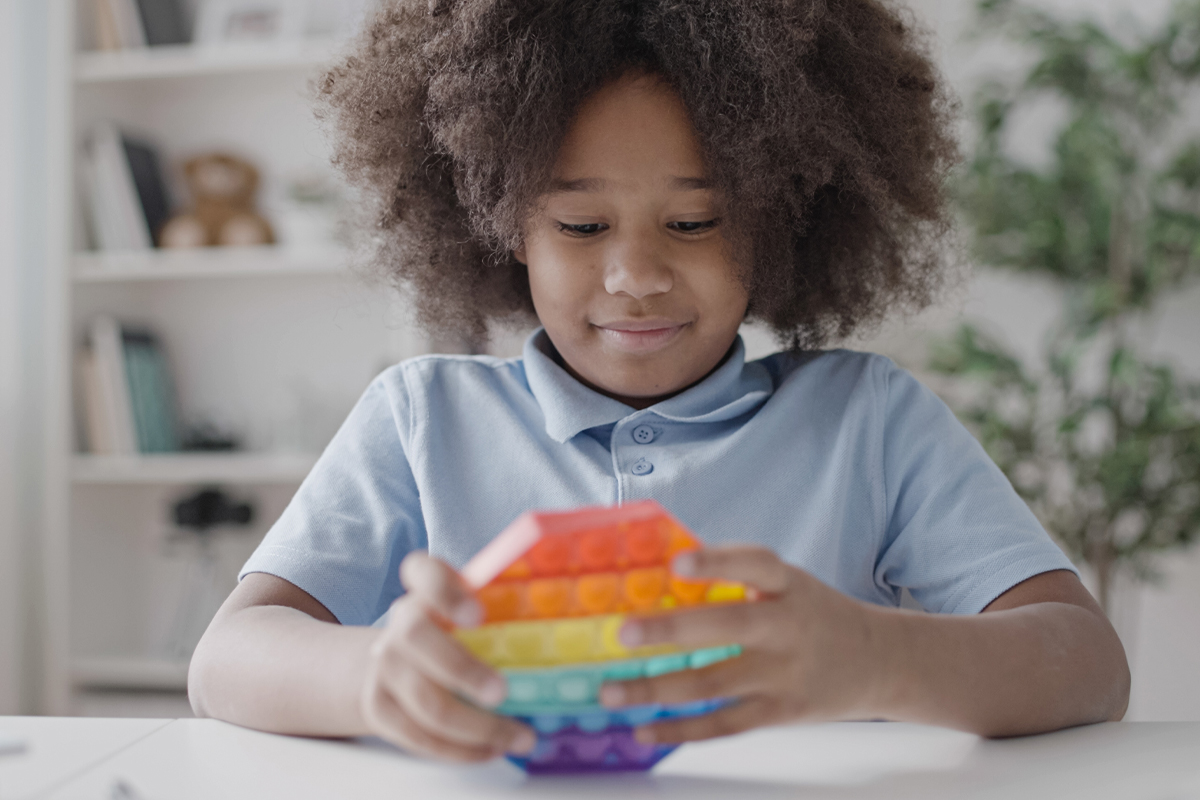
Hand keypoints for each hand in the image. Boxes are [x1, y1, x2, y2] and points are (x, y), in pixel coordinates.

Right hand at [359, 551, 535, 760]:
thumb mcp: (473, 609)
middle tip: (502, 691)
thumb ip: (505, 600)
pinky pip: (419, 737)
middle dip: (461, 668)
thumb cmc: (452, 634)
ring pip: (425, 701)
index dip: (446, 591)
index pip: (423, 572)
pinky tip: (491, 749)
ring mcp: (384, 667)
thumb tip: (565, 600)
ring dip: (477, 727)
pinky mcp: (379, 708)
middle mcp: (400, 624)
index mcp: (426, 591)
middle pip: (415, 636)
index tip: (478, 614)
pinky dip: (460, 749)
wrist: (391, 662)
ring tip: (520, 736)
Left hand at [598, 546, 882, 743]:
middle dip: (672, 630)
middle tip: (623, 632)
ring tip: (610, 692)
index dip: (717, 561)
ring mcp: (784, 674)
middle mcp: (788, 628)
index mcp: (788, 585)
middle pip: (728, 627)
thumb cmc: (813, 614)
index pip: (754, 564)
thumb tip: (657, 566)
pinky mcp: (781, 712)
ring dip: (656, 689)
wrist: (878, 661)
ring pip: (714, 684)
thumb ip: (735, 576)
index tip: (677, 562)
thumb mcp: (788, 583)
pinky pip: (724, 724)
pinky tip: (642, 729)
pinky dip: (681, 730)